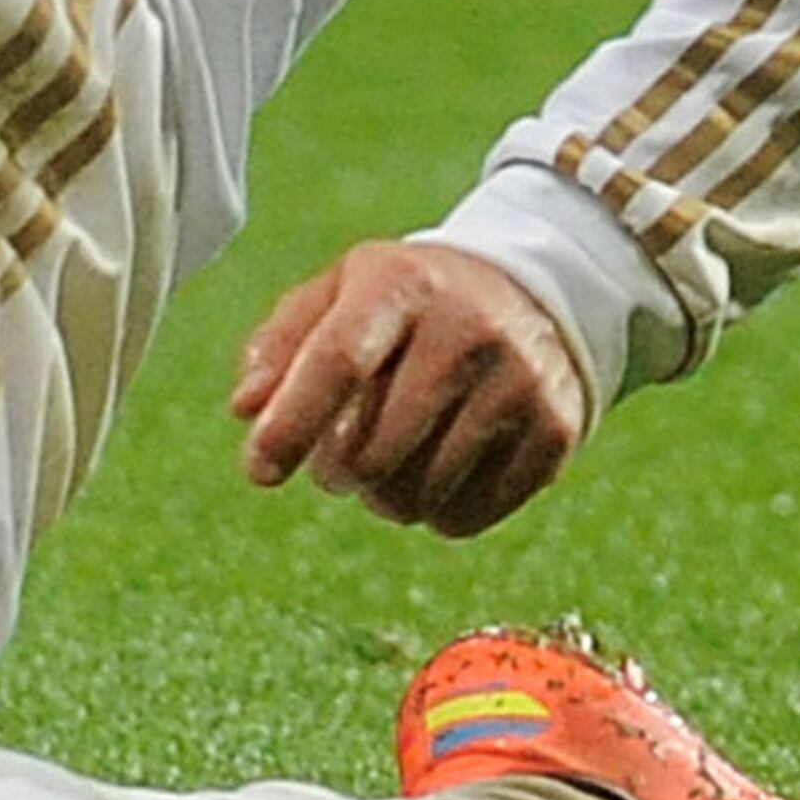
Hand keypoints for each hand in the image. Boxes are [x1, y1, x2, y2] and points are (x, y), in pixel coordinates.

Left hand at [229, 239, 590, 536]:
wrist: (536, 295)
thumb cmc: (412, 303)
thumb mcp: (344, 292)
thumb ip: (283, 343)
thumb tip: (245, 408)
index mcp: (403, 283)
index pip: (339, 359)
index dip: (291, 423)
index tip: (259, 470)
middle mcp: (467, 327)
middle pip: (374, 449)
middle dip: (338, 472)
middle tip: (340, 459)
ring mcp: (518, 381)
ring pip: (419, 495)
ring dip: (386, 498)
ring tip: (392, 461)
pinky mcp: (554, 431)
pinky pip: (467, 517)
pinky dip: (437, 514)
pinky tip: (441, 473)